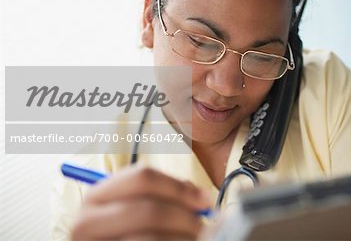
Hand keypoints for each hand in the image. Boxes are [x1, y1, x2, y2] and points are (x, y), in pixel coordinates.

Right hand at [71, 166, 211, 240]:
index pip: (141, 177)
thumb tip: (201, 198)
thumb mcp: (137, 209)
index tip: (205, 199)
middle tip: (203, 226)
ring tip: (195, 239)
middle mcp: (85, 223)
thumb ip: (165, 195)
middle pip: (149, 211)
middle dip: (185, 218)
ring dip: (183, 238)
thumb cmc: (129, 232)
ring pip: (150, 239)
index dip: (179, 187)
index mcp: (95, 197)